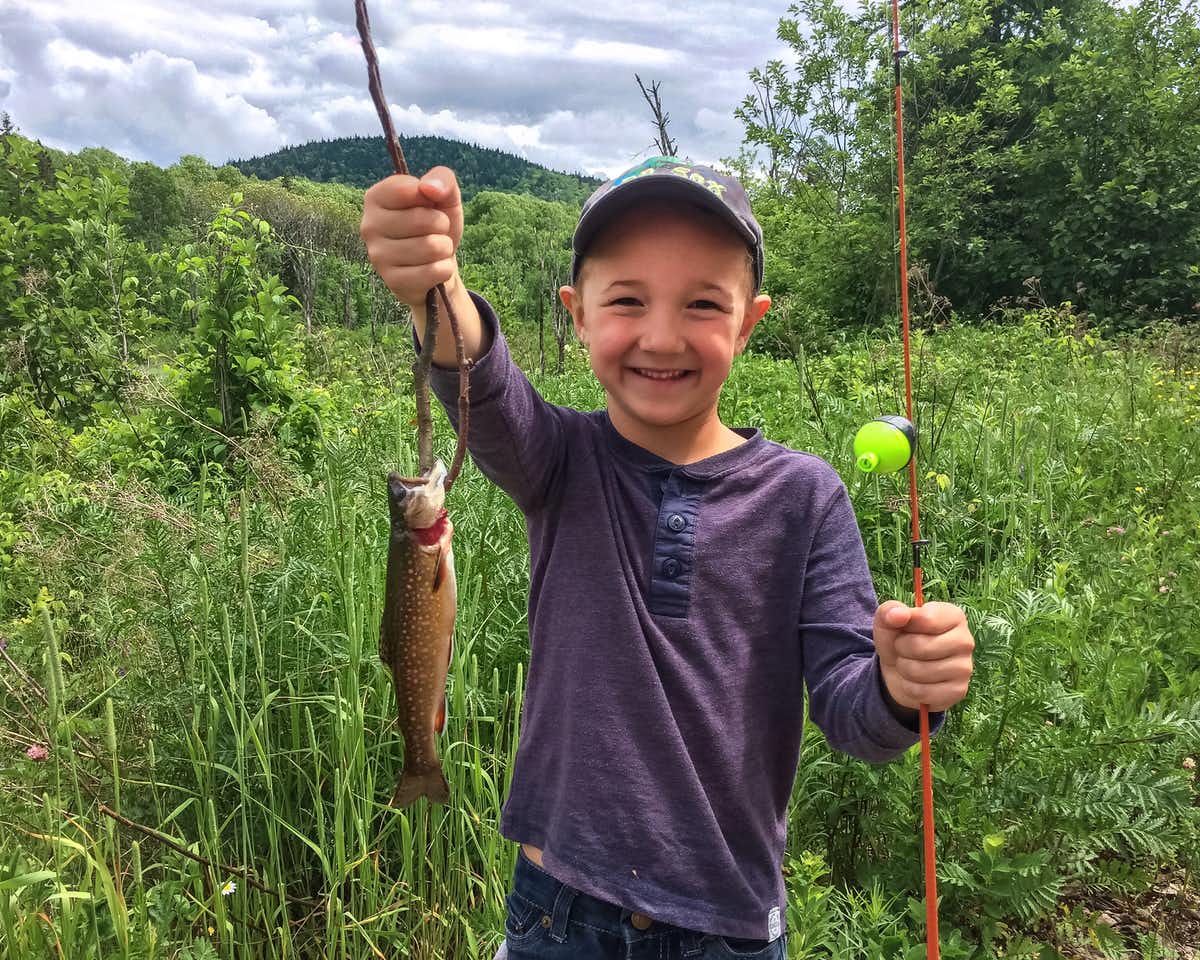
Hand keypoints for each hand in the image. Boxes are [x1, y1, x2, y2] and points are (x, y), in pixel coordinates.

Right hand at [360, 166, 463, 309]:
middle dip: (442, 226)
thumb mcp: (445, 197)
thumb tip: (429, 188)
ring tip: (434, 250)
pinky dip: (444, 269)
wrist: (436, 266)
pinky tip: (433, 269)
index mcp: (375, 197)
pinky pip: (434, 271)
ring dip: (444, 248)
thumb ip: (442, 179)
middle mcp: (369, 225)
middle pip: (425, 220)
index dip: (432, 198)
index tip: (428, 205)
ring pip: (431, 247)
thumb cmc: (436, 225)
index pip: (411, 189)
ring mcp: (377, 256)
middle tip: (434, 231)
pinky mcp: (392, 281)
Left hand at [873, 600, 973, 711]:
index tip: (905, 628)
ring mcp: (964, 668)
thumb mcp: (888, 620)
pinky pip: (922, 692)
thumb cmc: (899, 638)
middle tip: (904, 648)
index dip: (906, 626)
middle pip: (920, 647)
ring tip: (909, 663)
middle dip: (901, 649)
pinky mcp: (958, 691)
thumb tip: (897, 614)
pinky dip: (910, 688)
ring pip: (920, 672)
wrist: (899, 670)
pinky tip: (916, 681)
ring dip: (904, 669)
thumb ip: (890, 611)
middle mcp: (965, 641)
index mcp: (954, 616)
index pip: (926, 619)